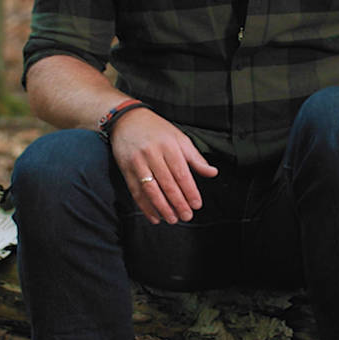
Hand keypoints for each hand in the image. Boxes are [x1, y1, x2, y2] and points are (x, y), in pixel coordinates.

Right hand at [107, 107, 217, 223]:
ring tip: (172, 219)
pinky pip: (136, 191)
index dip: (190, 191)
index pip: (181, 173)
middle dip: (178, 203)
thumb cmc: (157, 130)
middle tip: (187, 216)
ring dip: (162, 208)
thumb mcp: (179, 138)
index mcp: (169, 146)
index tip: (197, 205)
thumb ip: (195, 158)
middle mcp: (152, 154)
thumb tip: (212, 172)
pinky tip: (155, 216)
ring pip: (151, 189)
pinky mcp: (126, 169)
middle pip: (167, 183)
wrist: (127, 120)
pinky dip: (145, 206)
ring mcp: (137, 162)